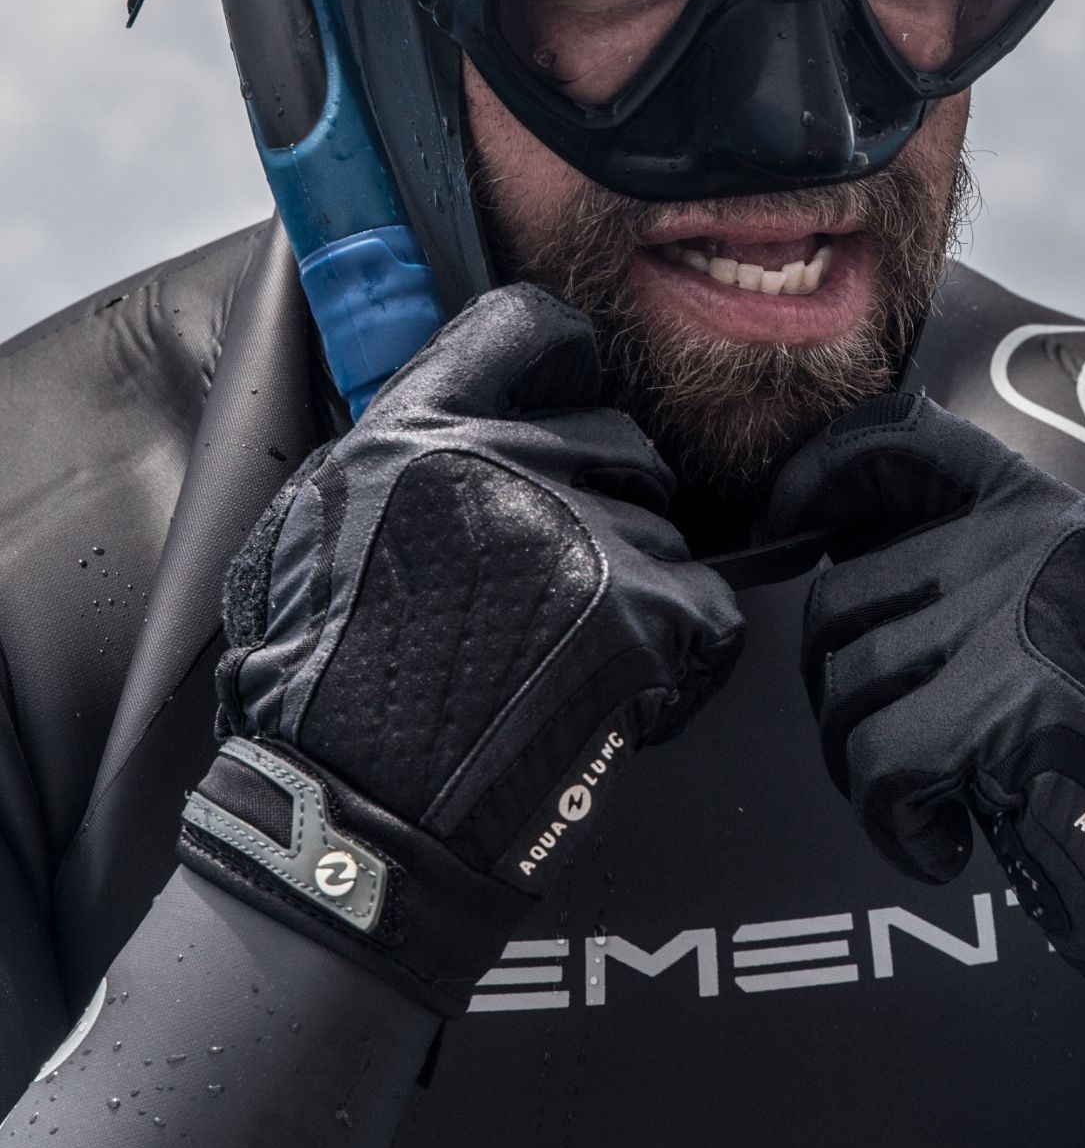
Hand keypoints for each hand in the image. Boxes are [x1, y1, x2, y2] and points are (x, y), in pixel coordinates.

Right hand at [179, 285, 743, 1015]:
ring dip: (637, 587)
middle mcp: (501, 460)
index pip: (530, 327)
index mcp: (416, 429)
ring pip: (664, 528)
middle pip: (618, 437)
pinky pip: (709, 609)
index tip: (567, 403)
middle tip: (559, 586)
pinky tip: (623, 694)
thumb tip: (466, 405)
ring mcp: (577, 532)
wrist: (356, 821)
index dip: (561, 364)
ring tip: (568, 659)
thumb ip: (396, 448)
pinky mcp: (638, 610)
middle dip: (604, 504)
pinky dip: (683, 658)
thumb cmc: (319, 689)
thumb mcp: (312, 527)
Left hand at [762, 391, 1084, 1041]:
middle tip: (882, 749)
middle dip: (832, 692)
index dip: (819, 472)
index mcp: (1037, 508)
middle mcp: (1023, 546)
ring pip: (847, 688)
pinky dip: (891, 824)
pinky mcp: (1006, 706)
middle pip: (839, 600)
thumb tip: (831, 554)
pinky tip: (943, 840)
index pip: (901, 435)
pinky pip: (878, 764)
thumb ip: (962, 567)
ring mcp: (1013, 620)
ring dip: (861, 767)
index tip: (784, 526)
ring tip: (924, 799)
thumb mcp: (1051, 605)